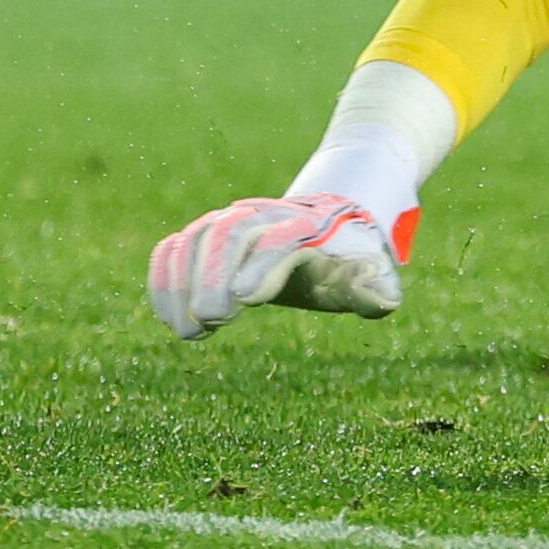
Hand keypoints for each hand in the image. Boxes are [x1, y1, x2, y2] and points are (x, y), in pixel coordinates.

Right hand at [148, 192, 410, 339]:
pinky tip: (172, 319)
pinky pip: (174, 247)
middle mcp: (267, 216)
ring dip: (184, 284)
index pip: (283, 237)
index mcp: (310, 226)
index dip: (263, 265)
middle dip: (214, 274)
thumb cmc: (348, 256)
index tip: (245, 300)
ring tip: (194, 332)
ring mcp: (233, 220)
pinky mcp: (206, 234)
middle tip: (213, 322)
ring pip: (197, 237)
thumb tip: (383, 303)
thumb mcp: (369, 272)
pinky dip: (164, 280)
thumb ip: (374, 287)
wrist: (331, 216)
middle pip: (231, 230)